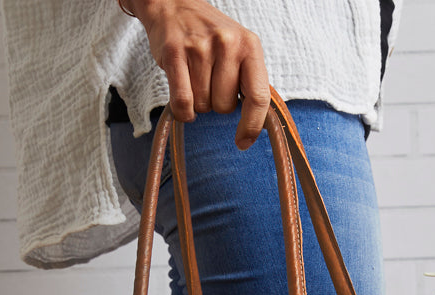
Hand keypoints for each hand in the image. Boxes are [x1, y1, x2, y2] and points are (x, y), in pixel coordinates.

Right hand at [121, 0, 270, 149]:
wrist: (174, 5)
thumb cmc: (210, 34)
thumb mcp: (239, 48)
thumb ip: (250, 80)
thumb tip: (259, 123)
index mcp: (250, 46)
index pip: (258, 97)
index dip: (252, 126)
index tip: (243, 142)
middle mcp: (228, 44)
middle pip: (226, 106)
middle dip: (217, 103)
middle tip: (209, 83)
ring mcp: (200, 48)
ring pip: (203, 105)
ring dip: (198, 103)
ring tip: (195, 79)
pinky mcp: (174, 53)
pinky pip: (182, 101)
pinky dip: (183, 111)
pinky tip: (183, 104)